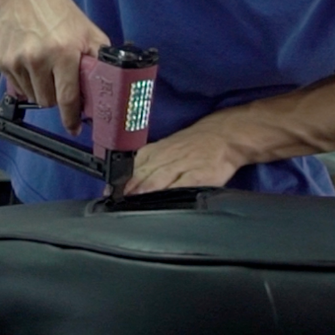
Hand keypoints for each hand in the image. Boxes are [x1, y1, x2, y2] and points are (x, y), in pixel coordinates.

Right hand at [0, 0, 107, 133]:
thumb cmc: (58, 12)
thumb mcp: (89, 32)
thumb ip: (99, 61)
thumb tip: (108, 87)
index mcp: (63, 52)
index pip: (67, 98)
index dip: (71, 118)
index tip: (74, 127)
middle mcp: (38, 58)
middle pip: (48, 101)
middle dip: (56, 96)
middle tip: (60, 80)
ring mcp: (17, 60)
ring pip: (31, 96)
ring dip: (40, 88)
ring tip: (44, 66)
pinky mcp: (2, 60)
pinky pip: (16, 85)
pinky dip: (25, 80)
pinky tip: (30, 61)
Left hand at [124, 122, 246, 194]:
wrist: (224, 135)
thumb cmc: (193, 144)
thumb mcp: (167, 147)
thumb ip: (149, 163)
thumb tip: (127, 182)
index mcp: (157, 151)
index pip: (133, 165)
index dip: (121, 180)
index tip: (109, 192)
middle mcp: (167, 157)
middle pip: (143, 173)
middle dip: (129, 187)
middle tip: (116, 199)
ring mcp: (184, 165)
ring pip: (160, 177)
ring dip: (145, 188)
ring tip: (133, 199)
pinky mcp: (200, 174)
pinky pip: (184, 183)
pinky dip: (172, 191)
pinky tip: (164, 200)